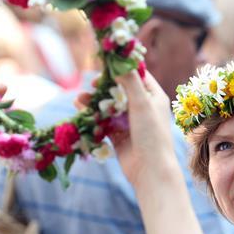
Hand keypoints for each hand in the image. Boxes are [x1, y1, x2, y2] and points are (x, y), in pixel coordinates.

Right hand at [78, 71, 174, 188]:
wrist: (150, 171)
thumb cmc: (151, 135)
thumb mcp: (142, 103)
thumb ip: (130, 81)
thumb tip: (118, 62)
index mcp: (153, 97)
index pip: (137, 75)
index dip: (121, 69)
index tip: (105, 65)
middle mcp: (142, 108)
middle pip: (119, 91)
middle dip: (103, 87)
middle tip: (91, 85)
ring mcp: (130, 123)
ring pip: (109, 107)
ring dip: (94, 102)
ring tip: (80, 100)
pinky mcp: (119, 136)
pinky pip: (103, 122)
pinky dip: (93, 117)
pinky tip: (81, 112)